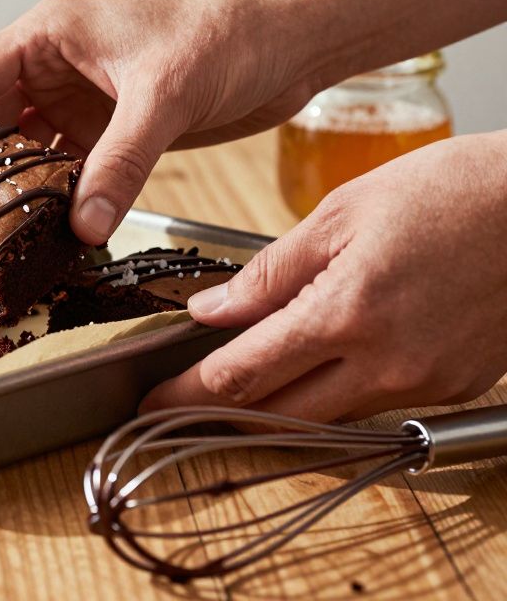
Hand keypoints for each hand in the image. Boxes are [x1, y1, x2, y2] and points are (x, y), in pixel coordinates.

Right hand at [0, 0, 323, 244]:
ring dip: (9, 195)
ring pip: (23, 155)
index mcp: (46, 37)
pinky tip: (45, 233)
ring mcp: (80, 104)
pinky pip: (65, 174)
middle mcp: (53, 70)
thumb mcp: (165, 95)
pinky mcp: (110, 134)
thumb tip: (83, 224)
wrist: (290, 41)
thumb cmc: (228, 32)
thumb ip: (121, 162)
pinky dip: (53, 203)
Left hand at [140, 132, 506, 422]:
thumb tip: (211, 311)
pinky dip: (335, 392)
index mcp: (348, 312)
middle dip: (221, 413)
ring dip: (277, 405)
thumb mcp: (342, 213)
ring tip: (240, 380)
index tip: (152, 399)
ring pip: (327, 416)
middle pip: (279, 414)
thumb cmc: (455, 192)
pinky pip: (376, 406)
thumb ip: (270, 273)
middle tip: (179, 403)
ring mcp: (427, 383)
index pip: (242, 376)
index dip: (187, 394)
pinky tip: (316, 365)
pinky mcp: (455, 387)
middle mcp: (388, 362)